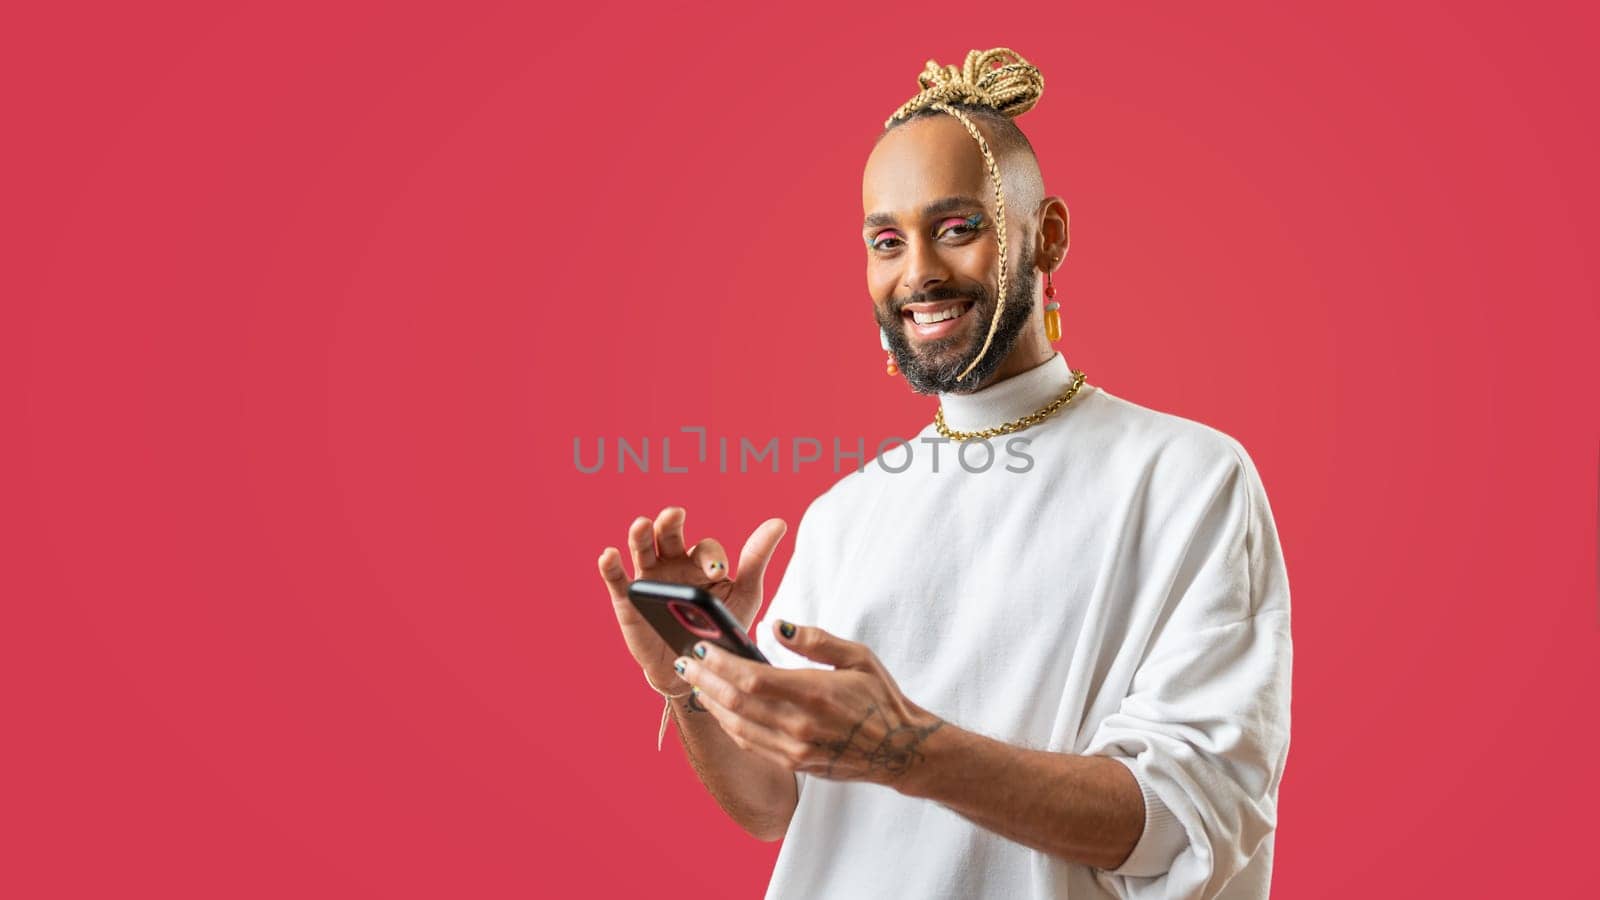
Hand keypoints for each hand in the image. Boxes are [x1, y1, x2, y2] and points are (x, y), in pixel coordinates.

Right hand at [597, 506, 787, 694]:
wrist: (695, 670)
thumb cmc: (720, 628)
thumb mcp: (744, 595)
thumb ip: (756, 560)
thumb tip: (778, 522)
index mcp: (700, 562)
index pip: (705, 548)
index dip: (711, 557)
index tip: (717, 572)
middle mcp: (673, 563)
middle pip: (668, 533)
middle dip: (671, 521)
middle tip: (676, 516)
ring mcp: (648, 579)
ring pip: (641, 548)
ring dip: (640, 534)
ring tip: (642, 525)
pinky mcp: (627, 599)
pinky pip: (616, 578)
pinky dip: (610, 565)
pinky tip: (610, 555)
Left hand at [673, 622, 945, 786]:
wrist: (900, 750)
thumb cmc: (880, 697)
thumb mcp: (857, 656)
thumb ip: (814, 640)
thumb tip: (774, 626)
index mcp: (815, 693)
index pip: (752, 678)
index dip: (720, 663)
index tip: (701, 647)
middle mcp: (800, 725)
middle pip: (736, 703)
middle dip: (705, 681)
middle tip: (686, 663)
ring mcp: (795, 749)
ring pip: (738, 726)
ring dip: (712, 704)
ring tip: (696, 683)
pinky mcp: (795, 763)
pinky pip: (751, 744)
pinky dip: (730, 725)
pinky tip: (720, 709)